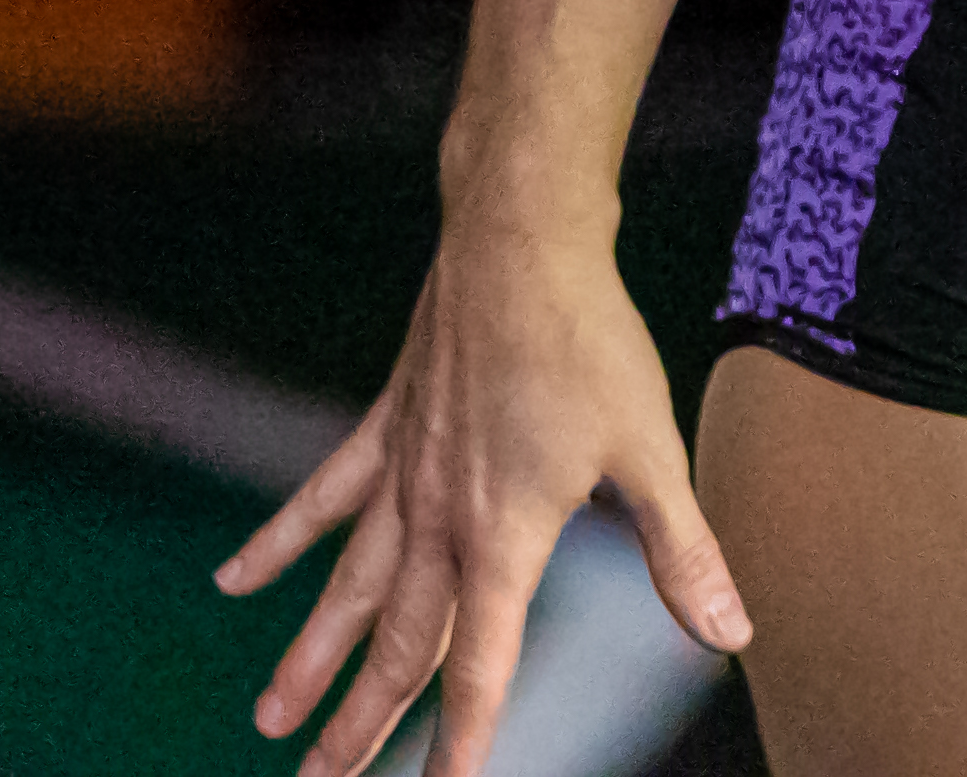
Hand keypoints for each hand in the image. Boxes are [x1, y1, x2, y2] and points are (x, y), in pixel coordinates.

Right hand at [214, 227, 749, 776]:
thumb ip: (682, 550)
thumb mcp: (652, 445)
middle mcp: (441, 518)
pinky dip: (280, 541)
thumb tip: (731, 631)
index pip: (482, 667)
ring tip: (271, 723)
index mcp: (506, 536)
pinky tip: (235, 582)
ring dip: (311, 657)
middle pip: (400, 644)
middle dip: (363, 726)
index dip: (463, 742)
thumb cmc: (592, 340)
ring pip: (350, 588)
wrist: (522, 239)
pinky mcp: (388, 424)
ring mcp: (405, 471)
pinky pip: (323, 497)